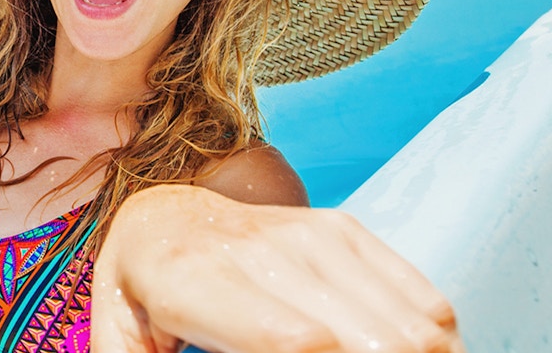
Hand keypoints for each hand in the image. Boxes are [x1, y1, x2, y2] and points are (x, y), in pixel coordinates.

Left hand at [91, 185, 464, 352]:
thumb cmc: (140, 296)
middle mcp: (257, 250)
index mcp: (193, 281)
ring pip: (406, 325)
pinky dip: (432, 339)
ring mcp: (309, 234)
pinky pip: (422, 300)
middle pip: (362, 341)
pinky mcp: (344, 229)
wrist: (165, 212)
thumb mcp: (119, 336)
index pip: (291, 339)